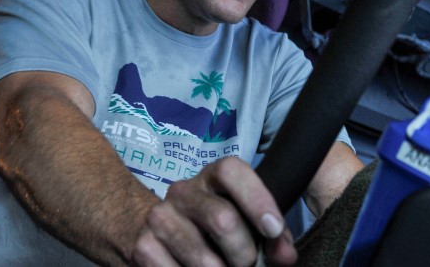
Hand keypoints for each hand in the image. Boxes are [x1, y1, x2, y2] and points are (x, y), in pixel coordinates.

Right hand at [131, 157, 296, 265]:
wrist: (155, 234)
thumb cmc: (213, 228)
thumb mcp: (246, 223)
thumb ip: (272, 238)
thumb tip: (285, 256)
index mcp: (214, 176)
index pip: (233, 172)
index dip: (257, 199)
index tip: (274, 230)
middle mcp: (184, 190)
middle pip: (222, 220)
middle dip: (244, 254)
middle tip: (247, 265)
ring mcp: (160, 216)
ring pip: (203, 257)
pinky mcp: (143, 245)